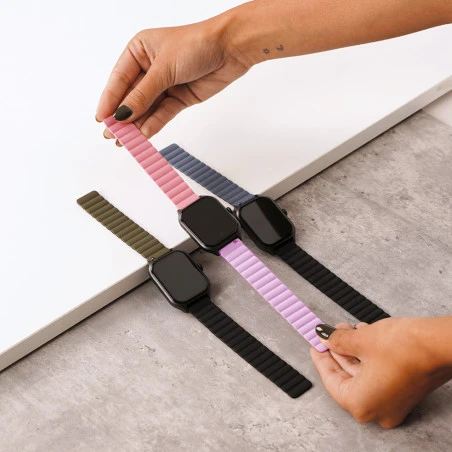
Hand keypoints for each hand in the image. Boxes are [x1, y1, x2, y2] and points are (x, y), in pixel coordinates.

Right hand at [96, 17, 249, 139]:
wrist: (230, 49)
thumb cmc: (197, 44)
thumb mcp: (164, 68)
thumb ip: (143, 94)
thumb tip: (123, 113)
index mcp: (139, 51)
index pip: (119, 80)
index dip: (110, 100)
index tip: (102, 119)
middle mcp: (150, 68)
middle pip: (131, 97)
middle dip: (122, 116)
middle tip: (112, 135)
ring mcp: (165, 85)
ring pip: (146, 108)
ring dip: (137, 124)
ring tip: (126, 140)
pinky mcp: (179, 98)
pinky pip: (162, 113)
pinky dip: (154, 124)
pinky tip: (144, 134)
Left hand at [311, 318, 451, 427]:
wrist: (440, 343)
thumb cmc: (406, 348)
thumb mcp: (360, 340)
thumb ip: (338, 341)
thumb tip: (326, 337)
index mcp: (361, 404)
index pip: (331, 380)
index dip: (320, 358)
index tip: (315, 344)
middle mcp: (378, 409)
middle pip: (346, 377)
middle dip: (337, 351)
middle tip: (328, 334)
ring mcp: (393, 402)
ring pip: (362, 374)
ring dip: (352, 350)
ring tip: (345, 329)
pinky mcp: (404, 390)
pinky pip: (376, 374)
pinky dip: (367, 356)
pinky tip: (362, 336)